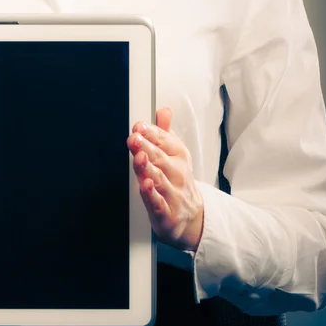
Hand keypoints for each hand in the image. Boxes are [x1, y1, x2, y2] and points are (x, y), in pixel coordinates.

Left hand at [127, 108, 203, 251]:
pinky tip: (144, 186)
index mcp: (178, 155)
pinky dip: (151, 195)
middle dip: (147, 147)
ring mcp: (172, 193)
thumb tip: (164, 110)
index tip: (139, 126)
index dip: (151, 133)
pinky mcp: (166, 213)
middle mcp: (177, 173)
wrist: (191, 215)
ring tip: (139, 157)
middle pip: (160, 158)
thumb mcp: (173, 153)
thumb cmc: (176, 179)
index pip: (165, 141)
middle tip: (134, 138)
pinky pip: (158, 203)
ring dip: (148, 168)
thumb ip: (164, 132)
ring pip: (158, 179)